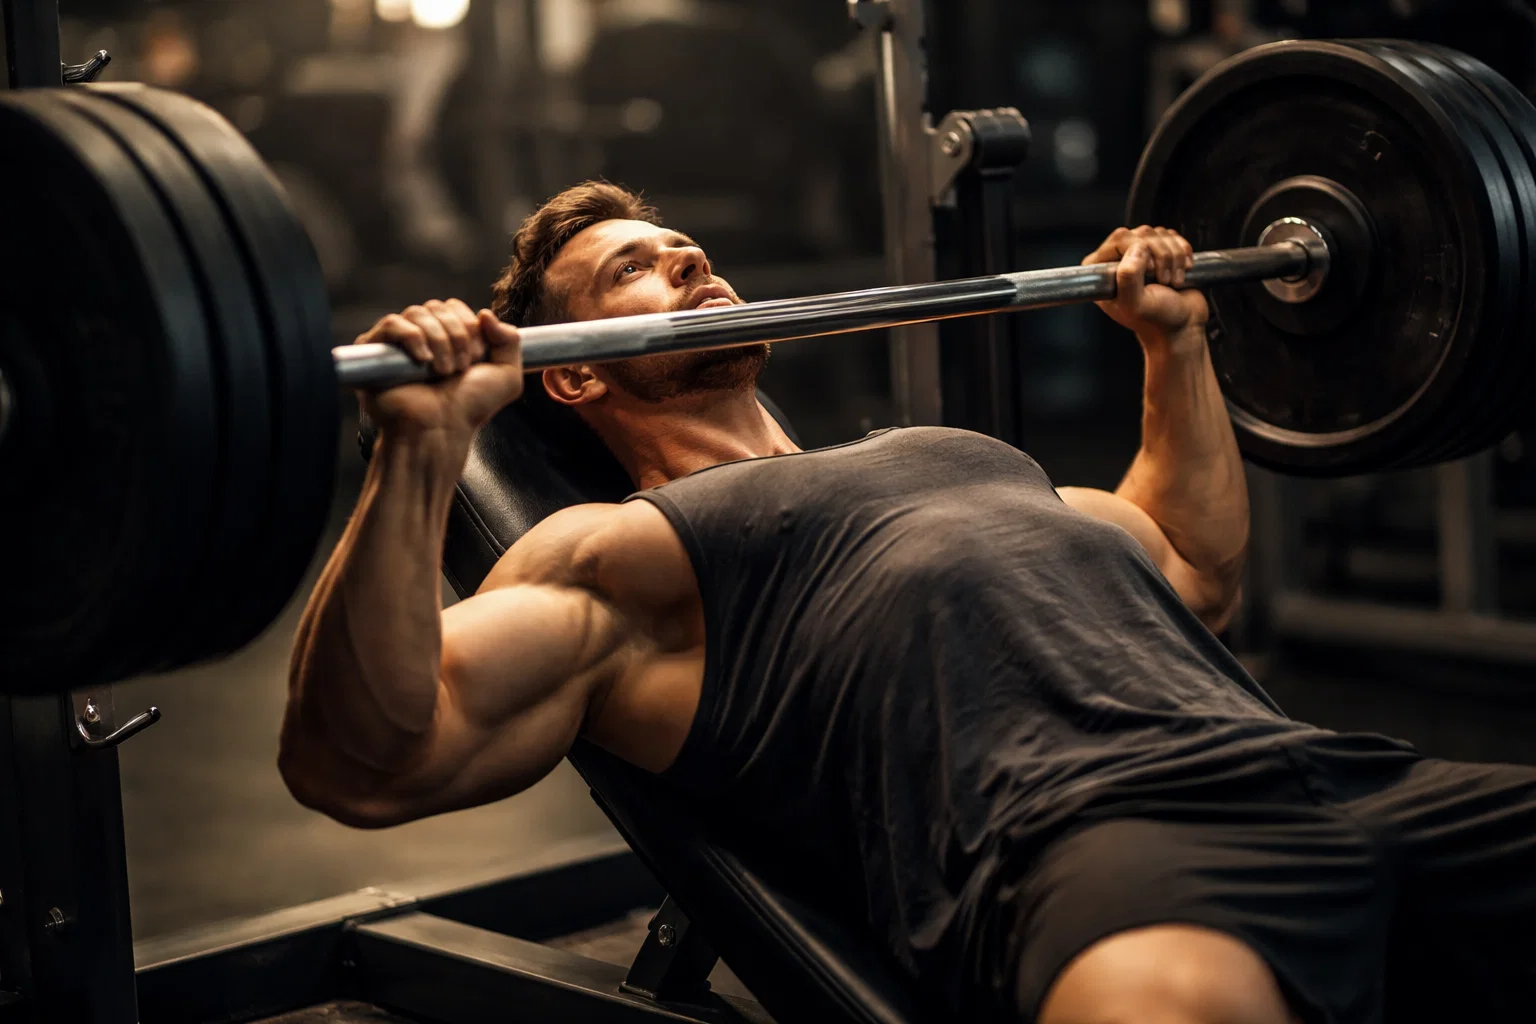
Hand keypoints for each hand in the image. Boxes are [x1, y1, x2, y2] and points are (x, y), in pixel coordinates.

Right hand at [354, 299, 523, 435]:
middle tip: (459, 368)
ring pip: (417, 312)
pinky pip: (391, 323)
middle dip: (456, 336)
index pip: (455, 307)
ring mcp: (397, 343)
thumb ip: (511, 340)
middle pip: (437, 306)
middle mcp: (422, 337)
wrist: (440, 431)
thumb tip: (486, 313)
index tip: (474, 360)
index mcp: (448, 337)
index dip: (469, 328)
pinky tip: (422, 361)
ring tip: (442, 371)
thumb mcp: (507, 376)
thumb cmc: (469, 409)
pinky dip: (412, 337)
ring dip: (438, 341)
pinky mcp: (374, 351)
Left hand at [1083, 226, 1207, 343]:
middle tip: (1162, 279)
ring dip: (1174, 257)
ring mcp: (1140, 255)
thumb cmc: (1156, 321)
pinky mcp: (1160, 253)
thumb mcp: (1135, 305)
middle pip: (1141, 233)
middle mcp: (1118, 261)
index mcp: (1102, 272)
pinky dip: (1183, 252)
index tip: (1150, 273)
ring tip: (1172, 281)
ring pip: (1159, 233)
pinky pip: (1172, 236)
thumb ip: (1128, 278)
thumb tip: (1136, 249)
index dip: (1139, 249)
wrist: (1182, 327)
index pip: (1118, 239)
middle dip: (1160, 254)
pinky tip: (1181, 271)